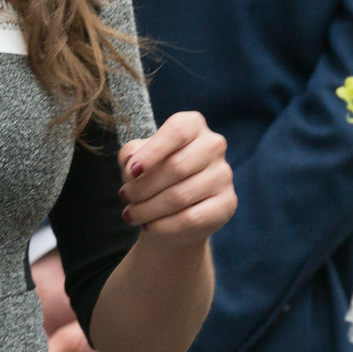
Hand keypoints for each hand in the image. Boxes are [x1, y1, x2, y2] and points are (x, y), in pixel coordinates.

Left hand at [117, 112, 234, 240]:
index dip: (153, 152)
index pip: (177, 131)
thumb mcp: (135, 159)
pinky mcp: (227, 203)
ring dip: (148, 209)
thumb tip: (132, 160)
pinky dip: (164, 225)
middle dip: (143, 187)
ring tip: (131, 214)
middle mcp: (214, 145)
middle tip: (124, 197)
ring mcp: (223, 175)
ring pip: (181, 196)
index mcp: (193, 125)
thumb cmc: (152, 176)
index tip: (131, 172)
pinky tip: (148, 226)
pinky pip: (192, 218)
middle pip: (176, 166)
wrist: (172, 211)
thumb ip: (130, 154)